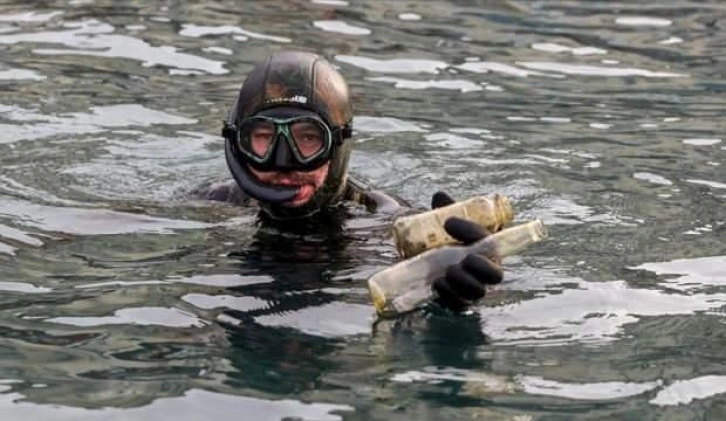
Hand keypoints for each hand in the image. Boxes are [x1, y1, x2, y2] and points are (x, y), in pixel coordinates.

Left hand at [430, 192, 503, 311]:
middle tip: (465, 258)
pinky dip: (449, 295)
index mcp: (487, 245)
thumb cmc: (443, 236)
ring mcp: (474, 287)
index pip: (491, 238)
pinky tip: (437, 282)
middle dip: (483, 267)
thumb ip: (445, 209)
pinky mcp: (459, 300)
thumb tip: (439, 196)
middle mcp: (486, 269)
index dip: (471, 230)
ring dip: (465, 282)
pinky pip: (461, 304)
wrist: (426, 256)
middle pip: (496, 274)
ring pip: (479, 292)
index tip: (448, 223)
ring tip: (447, 271)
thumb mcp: (445, 221)